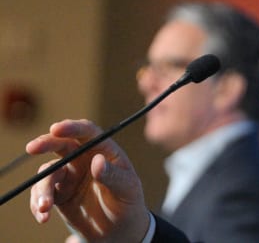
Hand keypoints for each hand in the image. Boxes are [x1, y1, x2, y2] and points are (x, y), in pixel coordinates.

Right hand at [27, 119, 149, 241]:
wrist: (118, 229)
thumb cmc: (128, 202)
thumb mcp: (127, 189)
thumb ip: (113, 176)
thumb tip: (97, 161)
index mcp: (104, 150)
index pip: (88, 132)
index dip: (72, 127)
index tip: (56, 128)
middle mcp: (83, 158)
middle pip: (61, 143)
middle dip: (46, 142)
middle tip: (32, 148)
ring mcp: (69, 175)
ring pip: (48, 172)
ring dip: (42, 188)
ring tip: (45, 207)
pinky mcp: (57, 193)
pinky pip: (41, 193)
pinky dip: (38, 204)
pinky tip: (43, 216)